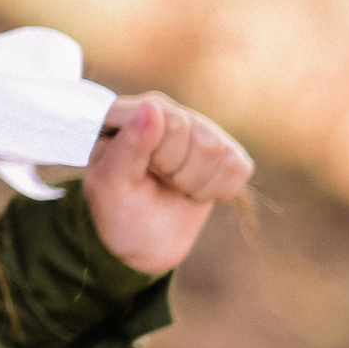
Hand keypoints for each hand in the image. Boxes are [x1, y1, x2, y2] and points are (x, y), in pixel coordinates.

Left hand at [80, 92, 252, 273]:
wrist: (144, 240)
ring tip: (173, 186)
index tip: (140, 172)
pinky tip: (193, 190)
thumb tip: (152, 107)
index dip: (162, 157)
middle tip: (157, 182)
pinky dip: (217, 190)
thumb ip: (127, 147)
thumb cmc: (118, 210)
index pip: (171, 120)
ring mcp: (196, 128)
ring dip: (195, 183)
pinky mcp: (224, 149)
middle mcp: (164, 111)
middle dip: (179, 174)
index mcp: (127, 113)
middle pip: (201, 138)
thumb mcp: (109, 186)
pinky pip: (239, 166)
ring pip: (219, 151)